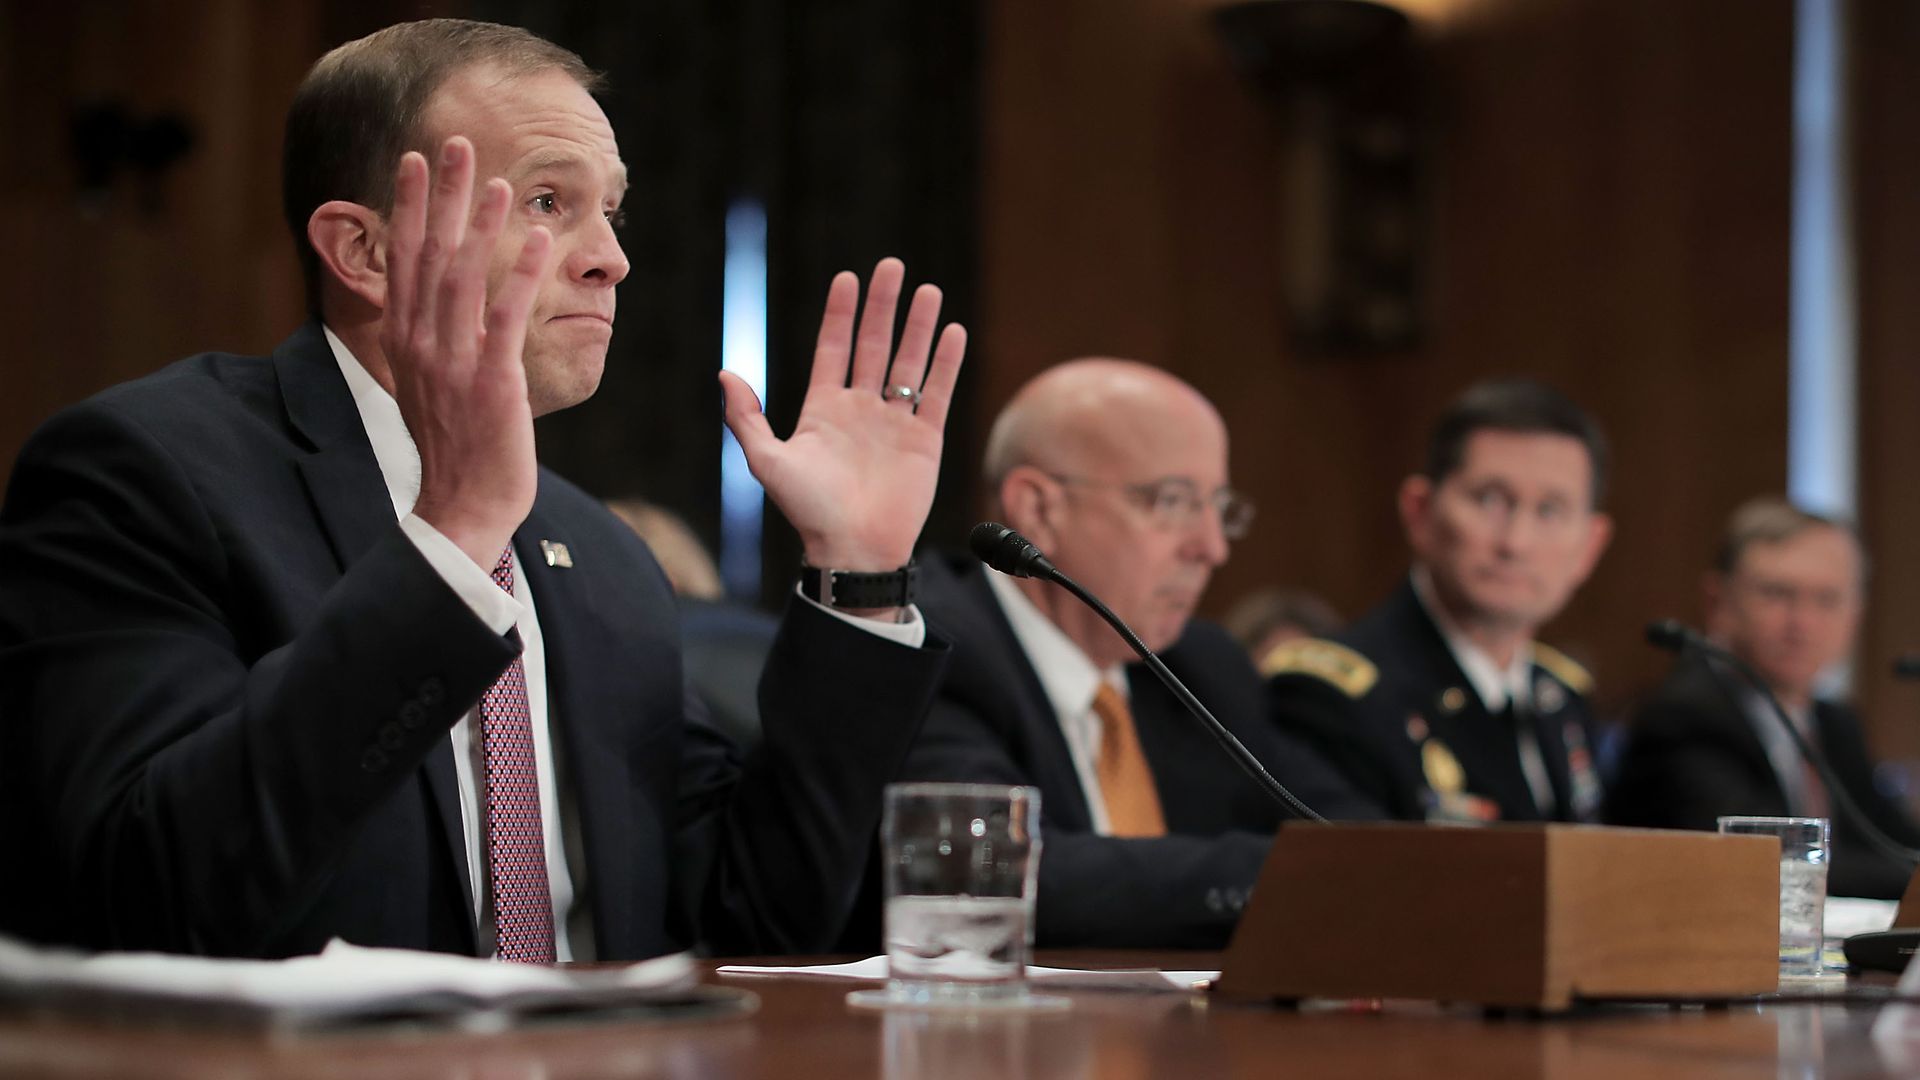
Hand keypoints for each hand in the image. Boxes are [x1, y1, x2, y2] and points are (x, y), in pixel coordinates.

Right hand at [380, 136, 553, 568]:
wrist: (461, 506)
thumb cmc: (453, 451)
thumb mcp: (427, 389)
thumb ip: (426, 345)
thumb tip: (425, 314)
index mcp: (404, 342)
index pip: (404, 260)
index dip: (411, 207)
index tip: (416, 163)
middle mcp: (422, 344)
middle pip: (430, 253)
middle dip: (444, 196)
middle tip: (456, 144)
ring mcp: (454, 362)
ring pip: (465, 277)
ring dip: (484, 224)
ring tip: (501, 182)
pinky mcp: (492, 382)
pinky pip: (507, 318)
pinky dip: (520, 274)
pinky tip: (535, 240)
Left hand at [720, 257, 965, 577]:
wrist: (853, 550)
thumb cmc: (808, 510)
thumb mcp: (766, 461)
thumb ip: (746, 417)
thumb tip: (724, 372)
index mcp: (823, 409)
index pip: (834, 348)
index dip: (840, 313)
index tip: (847, 278)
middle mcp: (860, 409)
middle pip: (874, 345)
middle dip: (883, 305)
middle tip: (892, 266)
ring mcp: (893, 423)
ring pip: (909, 363)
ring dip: (918, 327)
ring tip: (928, 291)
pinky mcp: (923, 440)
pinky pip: (936, 393)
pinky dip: (945, 363)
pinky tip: (952, 332)